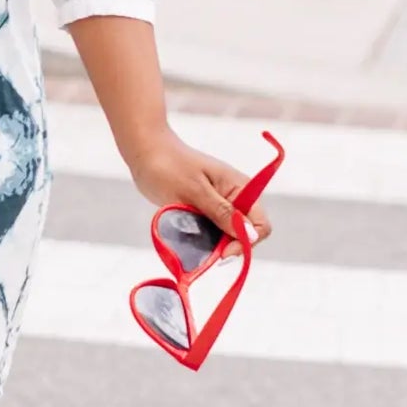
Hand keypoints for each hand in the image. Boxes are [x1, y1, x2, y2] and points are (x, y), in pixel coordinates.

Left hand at [123, 129, 274, 250]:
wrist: (147, 153)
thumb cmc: (170, 166)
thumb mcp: (195, 191)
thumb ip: (222, 213)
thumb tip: (249, 235)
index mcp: (240, 188)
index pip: (260, 225)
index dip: (245, 242)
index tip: (223, 252)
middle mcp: (235, 198)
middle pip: (245, 234)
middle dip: (229, 245)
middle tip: (204, 250)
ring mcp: (220, 205)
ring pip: (227, 236)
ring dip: (214, 243)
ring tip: (192, 239)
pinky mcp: (205, 211)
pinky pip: (212, 232)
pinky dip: (203, 239)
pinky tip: (188, 235)